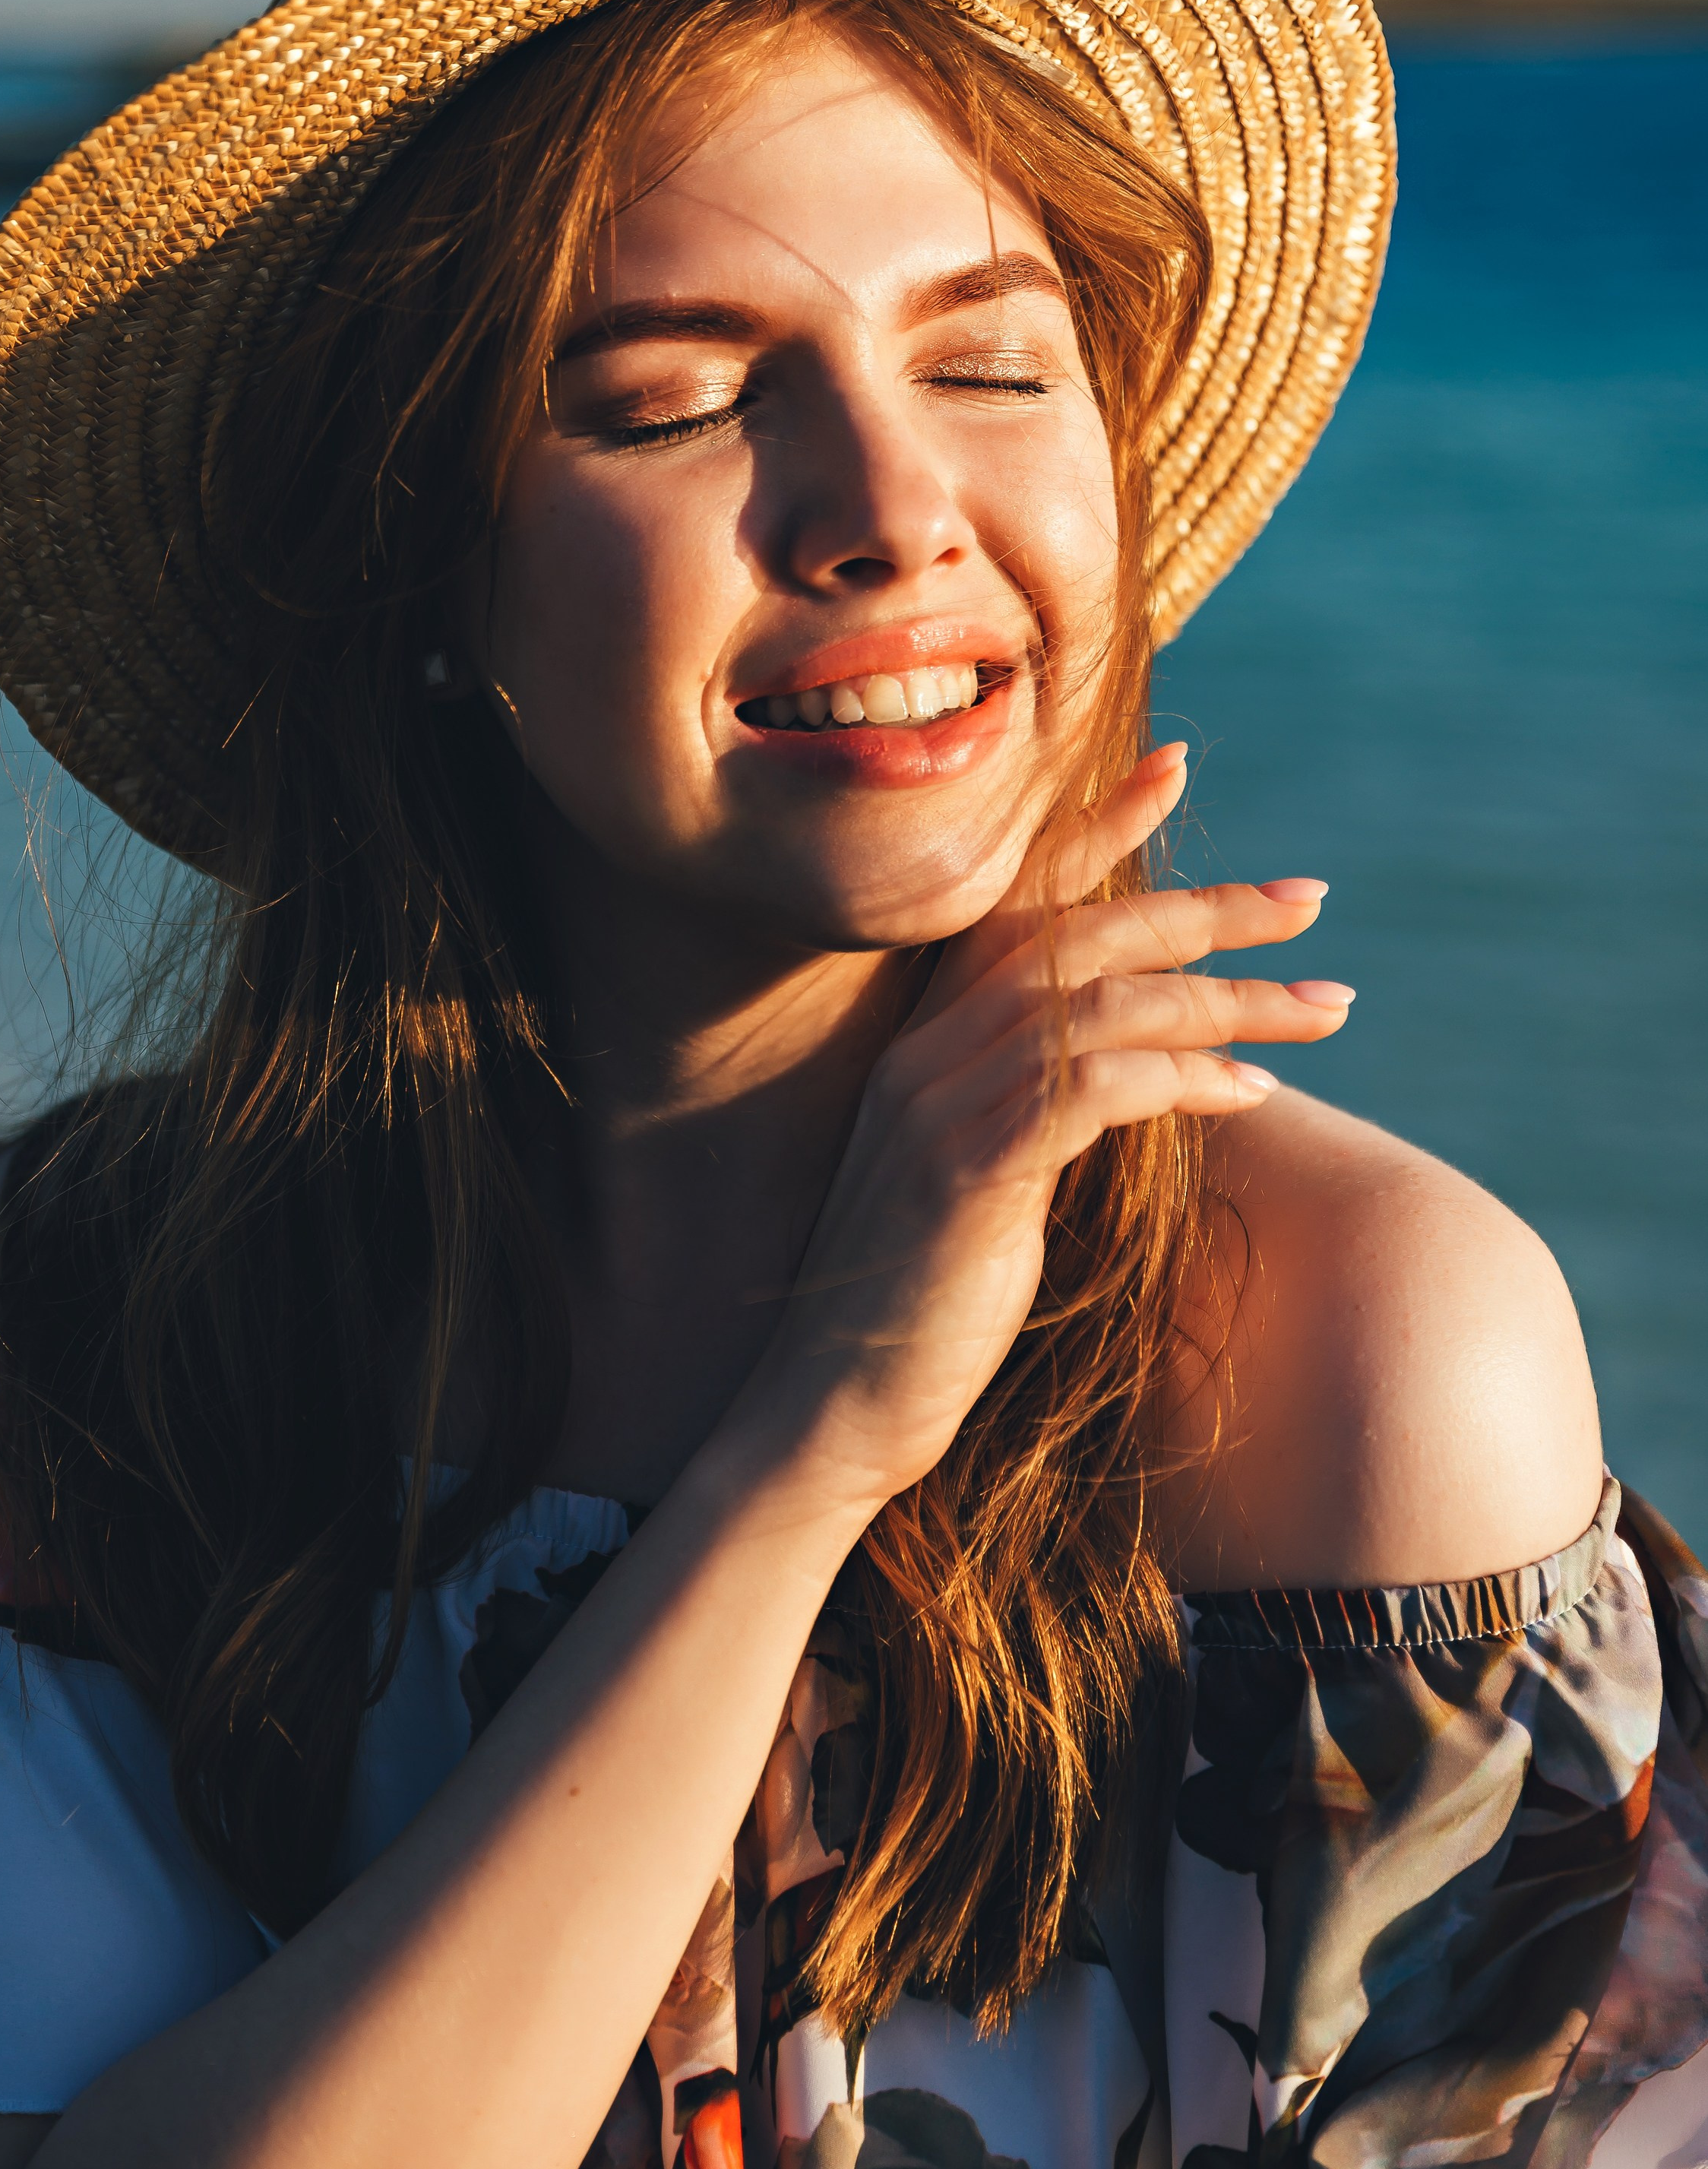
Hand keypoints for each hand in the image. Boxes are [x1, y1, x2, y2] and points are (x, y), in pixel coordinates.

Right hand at [747, 746, 1349, 1513]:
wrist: (838, 1402)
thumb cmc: (922, 1298)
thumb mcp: (983, 1175)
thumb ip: (1036, 1102)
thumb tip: (1145, 1063)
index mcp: (922, 1037)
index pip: (1014, 898)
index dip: (1093, 825)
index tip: (1174, 766)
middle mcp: (925, 1049)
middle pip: (1080, 932)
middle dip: (1207, 904)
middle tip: (1310, 896)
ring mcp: (943, 1103)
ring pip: (1107, 1002)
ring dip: (1233, 996)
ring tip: (1330, 1007)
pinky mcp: (973, 1167)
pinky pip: (1098, 1085)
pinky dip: (1186, 1074)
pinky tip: (1251, 1093)